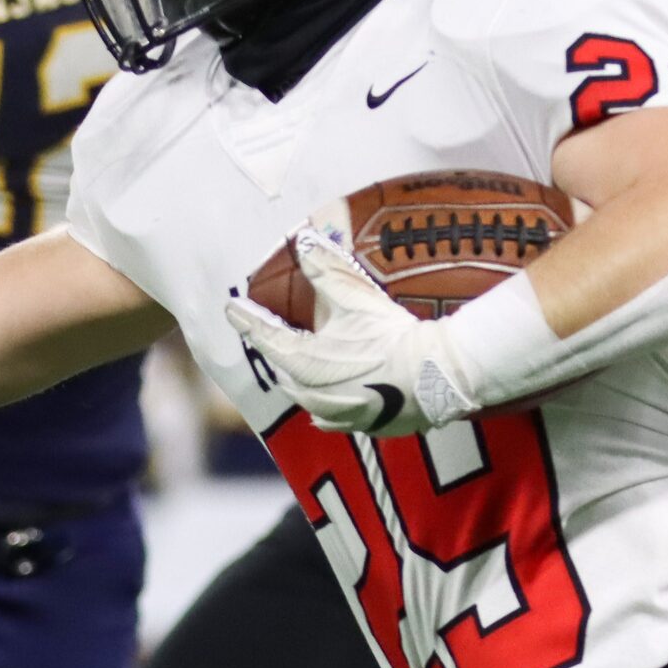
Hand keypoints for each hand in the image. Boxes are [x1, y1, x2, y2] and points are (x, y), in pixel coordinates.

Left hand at [223, 229, 474, 435]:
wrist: (436, 376)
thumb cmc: (391, 336)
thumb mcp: (355, 296)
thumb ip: (325, 269)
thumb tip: (303, 241)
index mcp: (303, 363)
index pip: (264, 337)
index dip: (247, 319)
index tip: (231, 308)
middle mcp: (311, 394)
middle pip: (283, 369)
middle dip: (275, 350)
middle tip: (269, 332)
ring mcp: (335, 415)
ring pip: (304, 395)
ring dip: (299, 377)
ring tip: (298, 363)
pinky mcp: (360, 426)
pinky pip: (330, 414)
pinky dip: (325, 399)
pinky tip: (331, 395)